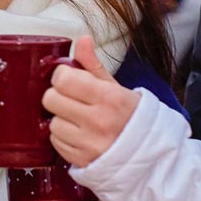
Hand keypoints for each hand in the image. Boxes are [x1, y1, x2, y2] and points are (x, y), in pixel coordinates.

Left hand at [42, 35, 139, 166]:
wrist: (149, 154)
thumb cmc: (131, 117)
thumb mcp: (116, 87)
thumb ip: (94, 64)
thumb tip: (82, 39)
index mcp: (108, 98)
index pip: (63, 79)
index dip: (62, 76)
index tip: (68, 79)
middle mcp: (98, 121)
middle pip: (51, 99)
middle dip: (57, 96)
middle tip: (70, 98)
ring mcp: (89, 144)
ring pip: (52, 123)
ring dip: (60, 119)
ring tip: (76, 119)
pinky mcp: (81, 161)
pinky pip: (55, 143)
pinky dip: (63, 137)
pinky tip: (77, 134)